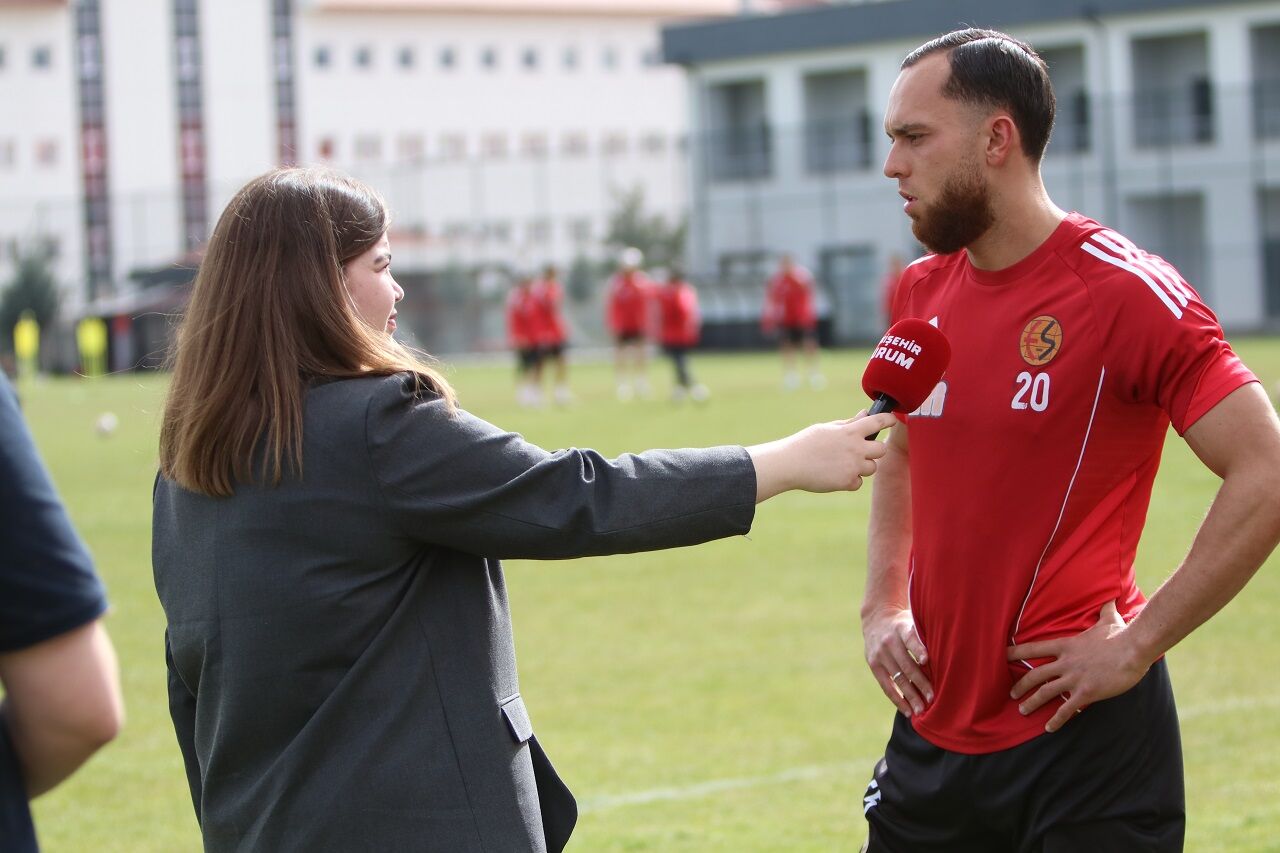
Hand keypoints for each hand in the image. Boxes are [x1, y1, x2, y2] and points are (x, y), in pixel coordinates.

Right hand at [748, 411, 896, 501]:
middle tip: (862, 451)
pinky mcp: (847, 482)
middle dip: (875, 450)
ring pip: (871, 468)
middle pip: (882, 450)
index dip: (889, 420)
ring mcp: (853, 466)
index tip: (892, 420)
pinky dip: (850, 480)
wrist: (790, 464)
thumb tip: (865, 414)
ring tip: (843, 464)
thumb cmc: (806, 443)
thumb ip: (848, 424)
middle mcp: (855, 448)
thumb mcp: (827, 428)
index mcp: (850, 431)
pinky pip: (858, 482)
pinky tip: (835, 475)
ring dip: (862, 466)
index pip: (878, 422)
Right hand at [862, 605, 931, 716]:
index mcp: (901, 628)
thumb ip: (925, 636)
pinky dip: (897, 699)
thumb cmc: (904, 624)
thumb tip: (949, 654)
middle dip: (920, 683)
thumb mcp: (914, 621)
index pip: (910, 639)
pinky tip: (907, 710)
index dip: (918, 649)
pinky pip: (886, 686)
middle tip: (932, 699)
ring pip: (897, 678)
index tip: (927, 660)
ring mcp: (879, 654)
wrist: (877, 618)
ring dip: (910, 696)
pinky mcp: (873, 664)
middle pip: (906, 665)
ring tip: (921, 711)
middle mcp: (889, 641)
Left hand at [1007, 601, 1150, 732]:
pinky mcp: (1086, 692)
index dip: (1016, 652)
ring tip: (1022, 711)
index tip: (1002, 655)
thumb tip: (1110, 599)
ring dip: (1032, 703)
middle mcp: (1065, 662)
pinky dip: (1056, 720)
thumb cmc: (1121, 634)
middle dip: (1021, 685)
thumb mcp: (1109, 620)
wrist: (1133, 649)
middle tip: (1011, 693)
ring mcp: (1074, 678)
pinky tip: (1048, 728)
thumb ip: (1104, 611)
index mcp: (1066, 645)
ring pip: (1045, 692)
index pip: (1034, 648)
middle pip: (1035, 674)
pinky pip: (1066, 709)